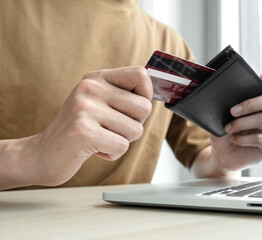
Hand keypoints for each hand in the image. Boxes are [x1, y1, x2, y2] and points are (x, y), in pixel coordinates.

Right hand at [25, 66, 152, 186]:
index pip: (141, 74)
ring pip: (136, 130)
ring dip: (122, 141)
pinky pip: (122, 146)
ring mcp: (85, 109)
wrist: (43, 153)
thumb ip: (122, 95)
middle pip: (144, 107)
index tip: (132, 109)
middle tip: (111, 128)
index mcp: (96, 78)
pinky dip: (112, 153)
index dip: (146, 95)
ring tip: (100, 138)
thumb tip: (152, 95)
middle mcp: (90, 88)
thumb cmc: (79, 130)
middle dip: (134, 125)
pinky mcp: (83, 132)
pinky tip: (94, 149)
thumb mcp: (97, 103)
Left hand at [193, 73, 261, 176]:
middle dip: (250, 103)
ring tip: (227, 129)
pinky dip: (243, 138)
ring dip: (241, 123)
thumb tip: (219, 98)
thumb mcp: (220, 117)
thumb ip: (224, 106)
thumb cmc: (223, 133)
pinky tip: (234, 139)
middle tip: (232, 111)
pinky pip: (259, 138)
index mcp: (258, 102)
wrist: (222, 154)